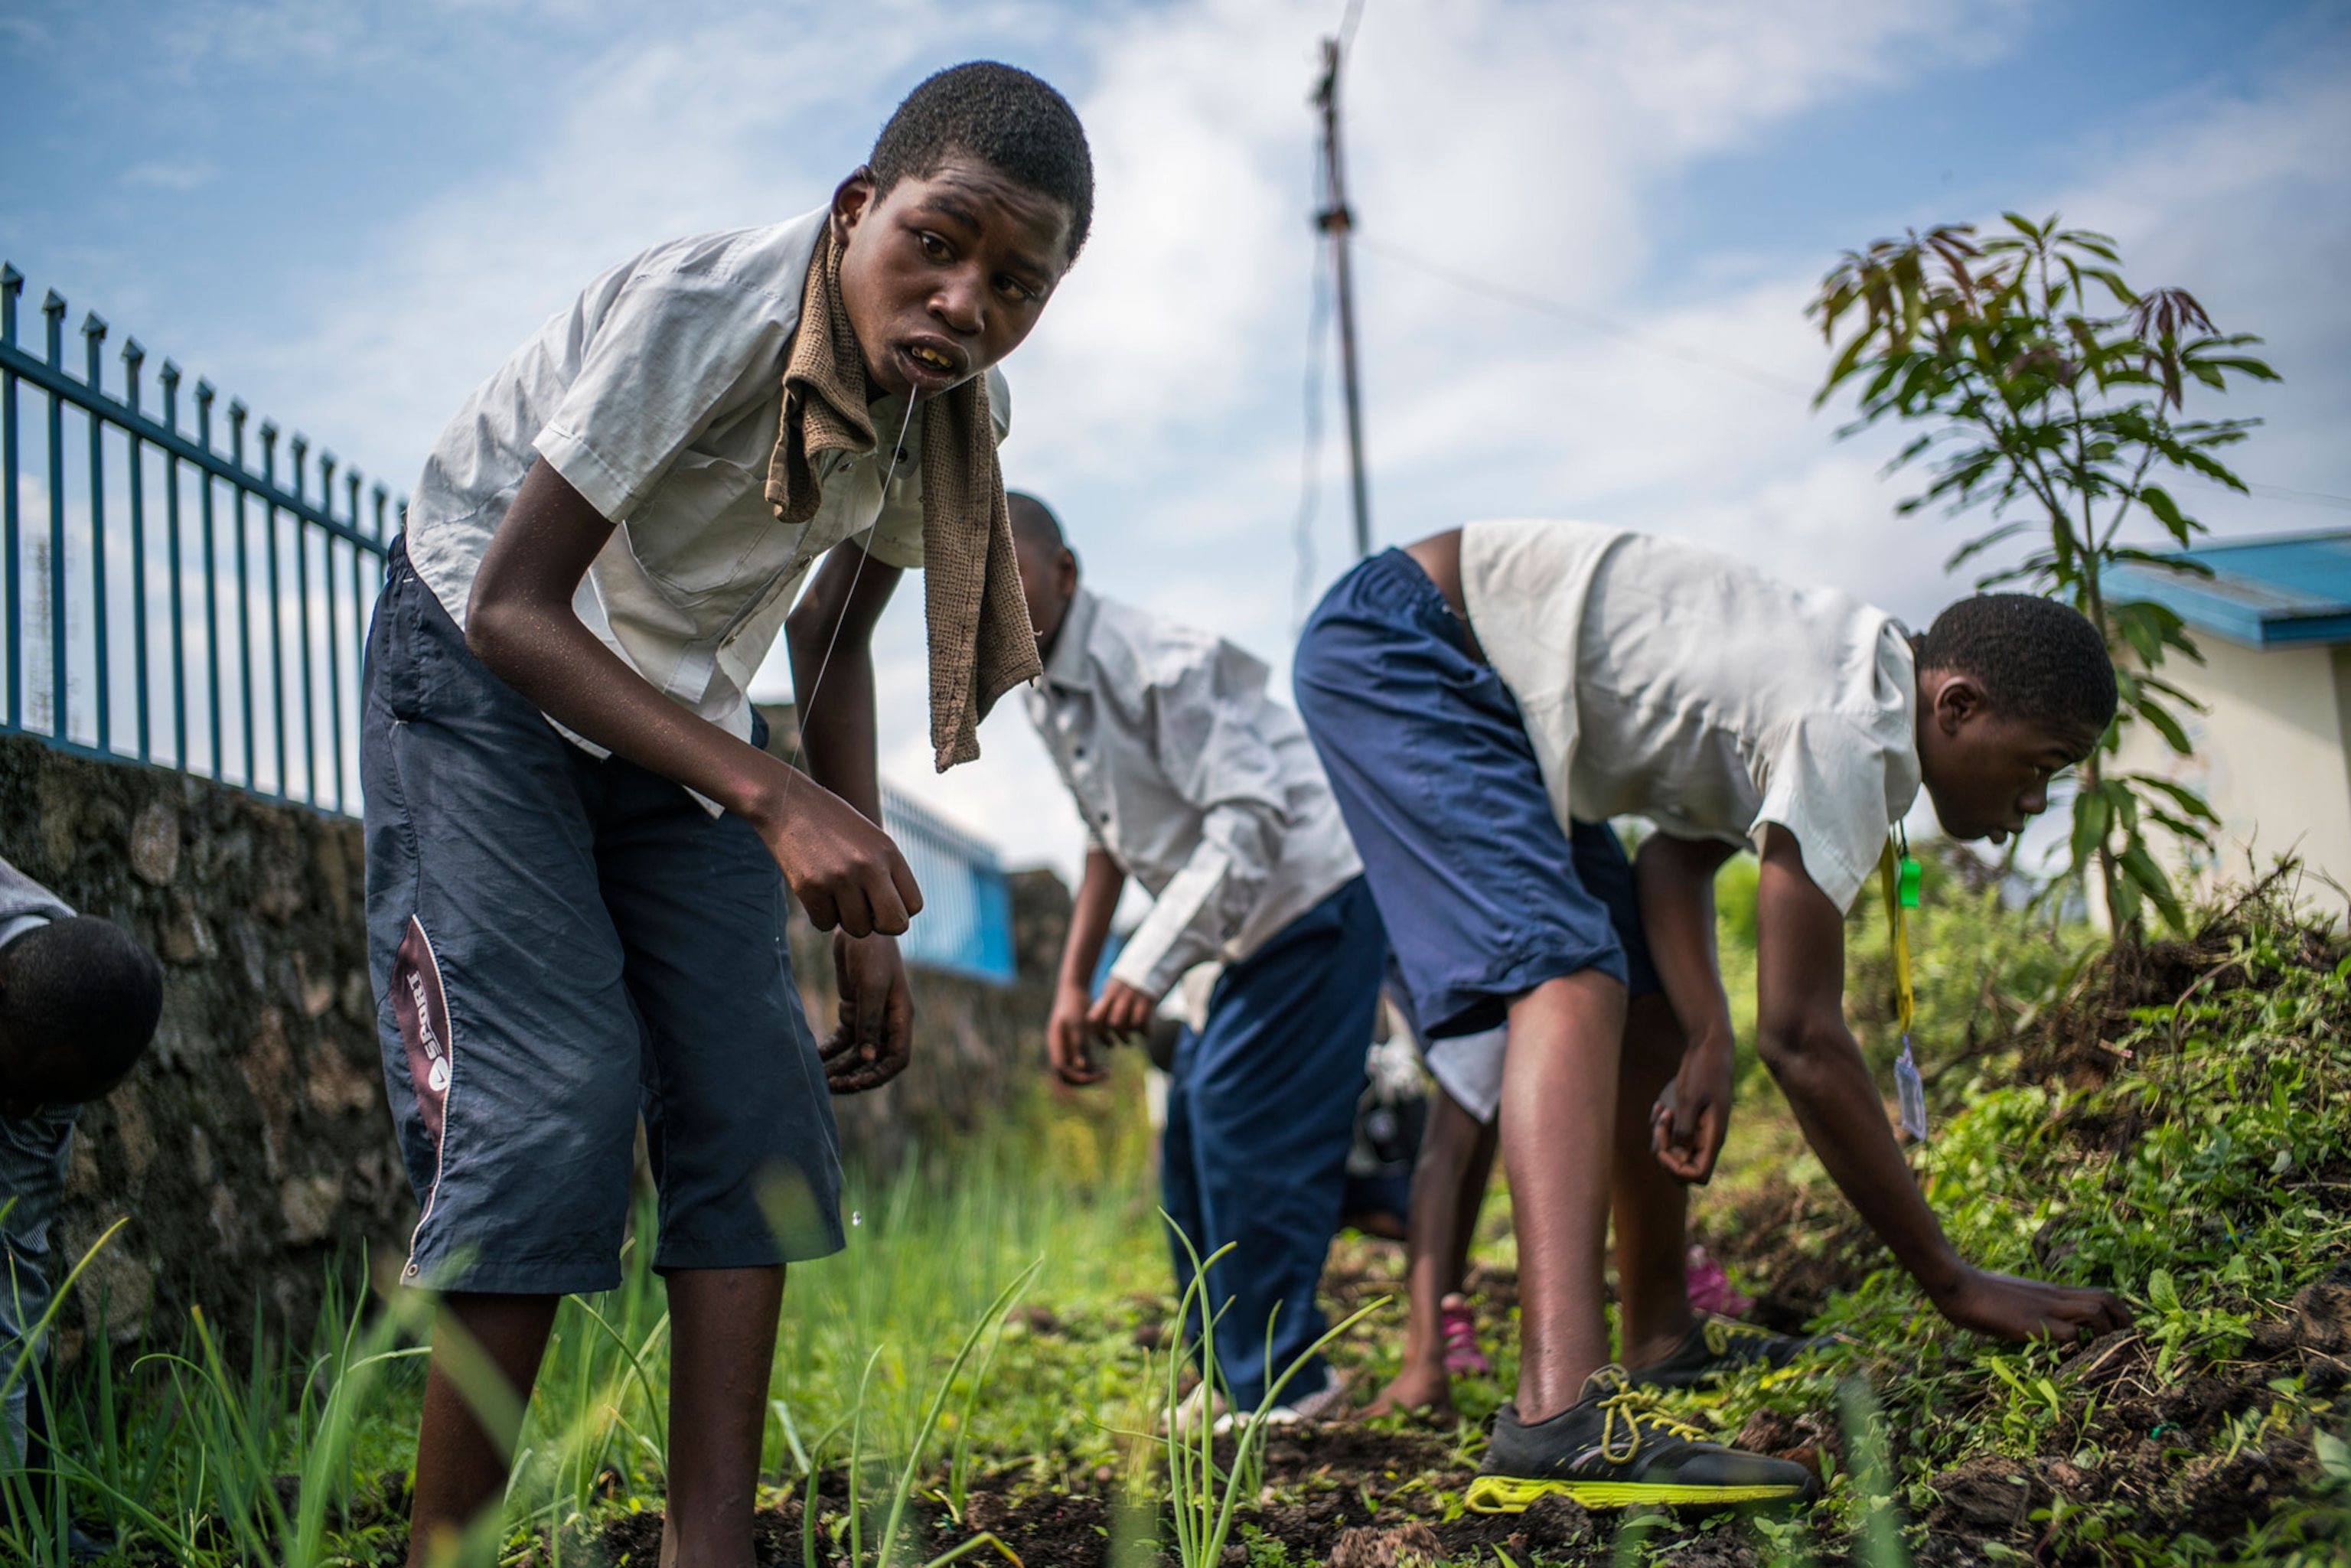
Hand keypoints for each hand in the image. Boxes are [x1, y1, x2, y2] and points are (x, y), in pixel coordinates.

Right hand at [756, 779, 922, 938]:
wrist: (786, 802)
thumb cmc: (831, 824)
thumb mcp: (870, 840)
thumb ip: (887, 874)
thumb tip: (893, 920)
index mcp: (889, 853)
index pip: (914, 906)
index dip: (897, 910)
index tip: (879, 901)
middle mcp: (870, 866)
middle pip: (894, 925)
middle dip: (879, 924)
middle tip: (863, 910)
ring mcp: (840, 878)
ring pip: (858, 929)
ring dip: (846, 918)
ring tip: (836, 894)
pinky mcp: (811, 888)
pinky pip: (825, 924)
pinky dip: (821, 914)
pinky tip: (816, 892)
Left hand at [819, 931, 912, 1093]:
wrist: (857, 926)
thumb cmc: (872, 953)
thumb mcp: (871, 986)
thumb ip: (870, 1022)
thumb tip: (867, 1059)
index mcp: (900, 1018)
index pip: (896, 1059)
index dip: (878, 1076)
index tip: (855, 1083)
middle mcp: (887, 1022)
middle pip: (875, 1062)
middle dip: (856, 1077)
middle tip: (832, 1087)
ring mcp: (869, 1017)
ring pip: (856, 1054)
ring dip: (840, 1068)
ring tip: (820, 1079)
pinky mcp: (851, 1010)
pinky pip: (841, 1040)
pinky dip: (829, 1051)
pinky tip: (813, 1058)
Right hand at [1047, 980, 1106, 1085]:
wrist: (1074, 989)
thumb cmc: (1075, 1003)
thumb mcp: (1079, 1023)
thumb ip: (1080, 1044)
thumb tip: (1082, 1067)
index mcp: (1055, 1043)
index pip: (1062, 1069)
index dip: (1079, 1076)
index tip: (1098, 1074)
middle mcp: (1058, 1048)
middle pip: (1066, 1075)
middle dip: (1084, 1079)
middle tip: (1104, 1074)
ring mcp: (1065, 1047)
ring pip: (1074, 1070)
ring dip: (1089, 1074)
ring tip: (1106, 1071)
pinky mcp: (1073, 1044)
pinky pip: (1080, 1062)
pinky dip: (1091, 1066)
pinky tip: (1104, 1064)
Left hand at [1086, 979, 1156, 1039]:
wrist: (1148, 964)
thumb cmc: (1127, 981)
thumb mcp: (1112, 988)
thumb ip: (1105, 1004)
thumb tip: (1096, 1023)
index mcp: (1108, 995)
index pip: (1096, 1019)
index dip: (1100, 1034)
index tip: (1108, 1042)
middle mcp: (1119, 996)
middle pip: (1114, 1024)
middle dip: (1120, 1036)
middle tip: (1125, 1041)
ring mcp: (1134, 998)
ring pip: (1129, 1025)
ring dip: (1132, 1034)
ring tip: (1135, 1036)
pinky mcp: (1148, 1000)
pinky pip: (1144, 1021)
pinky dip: (1145, 1031)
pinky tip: (1146, 1033)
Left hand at [1651, 1034, 1733, 1184]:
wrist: (1710, 1046)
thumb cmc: (1704, 1070)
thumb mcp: (1691, 1097)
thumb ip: (1684, 1127)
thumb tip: (1679, 1152)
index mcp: (1713, 1137)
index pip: (1698, 1175)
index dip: (1677, 1170)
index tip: (1664, 1149)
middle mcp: (1706, 1138)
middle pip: (1682, 1167)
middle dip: (1664, 1152)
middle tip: (1661, 1125)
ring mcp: (1697, 1128)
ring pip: (1673, 1150)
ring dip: (1660, 1136)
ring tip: (1663, 1109)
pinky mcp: (1688, 1117)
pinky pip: (1669, 1133)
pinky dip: (1660, 1124)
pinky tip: (1662, 1105)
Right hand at [1930, 1264, 2131, 1341]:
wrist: (1959, 1285)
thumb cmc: (1978, 1292)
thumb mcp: (2014, 1296)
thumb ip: (2032, 1306)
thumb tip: (2038, 1324)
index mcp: (2052, 1290)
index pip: (2098, 1293)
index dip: (2117, 1312)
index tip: (2120, 1331)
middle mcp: (2056, 1296)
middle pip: (2107, 1298)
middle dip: (2125, 1321)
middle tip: (2126, 1342)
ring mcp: (2047, 1309)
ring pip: (2097, 1312)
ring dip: (2108, 1333)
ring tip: (2105, 1353)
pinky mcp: (2036, 1324)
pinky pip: (2071, 1335)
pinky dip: (2078, 1348)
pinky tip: (2071, 1359)